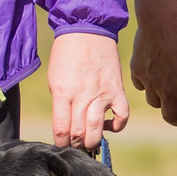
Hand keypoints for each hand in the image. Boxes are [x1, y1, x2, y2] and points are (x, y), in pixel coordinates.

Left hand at [47, 31, 130, 149]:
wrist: (87, 30)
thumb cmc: (66, 54)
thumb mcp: (55, 79)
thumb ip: (60, 103)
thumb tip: (66, 125)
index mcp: (64, 93)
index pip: (61, 130)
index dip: (60, 143)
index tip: (61, 145)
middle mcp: (83, 96)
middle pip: (79, 134)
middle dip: (75, 145)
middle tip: (74, 145)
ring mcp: (102, 94)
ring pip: (98, 130)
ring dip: (92, 141)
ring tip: (88, 141)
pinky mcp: (117, 90)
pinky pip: (121, 117)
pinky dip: (116, 127)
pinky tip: (108, 125)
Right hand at [129, 0, 176, 131]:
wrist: (163, 19)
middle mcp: (168, 90)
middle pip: (171, 117)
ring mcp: (150, 82)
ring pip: (154, 102)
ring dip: (161, 102)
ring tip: (166, 97)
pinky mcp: (137, 71)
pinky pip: (140, 85)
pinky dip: (146, 85)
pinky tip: (151, 79)